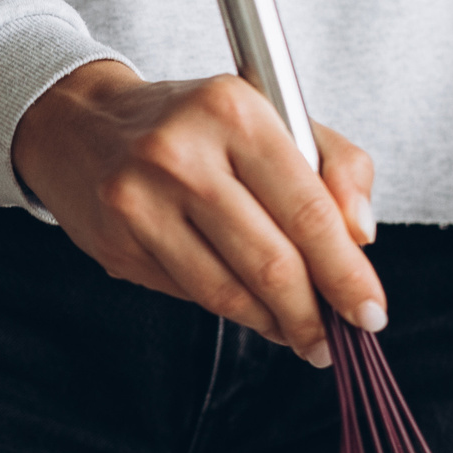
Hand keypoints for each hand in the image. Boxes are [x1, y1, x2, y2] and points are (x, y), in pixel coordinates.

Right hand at [11, 61, 383, 362]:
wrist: (82, 123)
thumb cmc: (194, 124)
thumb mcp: (272, 114)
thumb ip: (335, 164)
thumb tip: (362, 236)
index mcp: (232, 110)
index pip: (308, 208)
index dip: (346, 272)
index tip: (370, 311)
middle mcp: (180, 154)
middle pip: (270, 261)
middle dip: (314, 315)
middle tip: (335, 341)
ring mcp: (140, 201)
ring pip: (228, 291)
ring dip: (275, 324)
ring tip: (299, 332)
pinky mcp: (117, 242)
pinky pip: (192, 294)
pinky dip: (233, 311)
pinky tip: (252, 310)